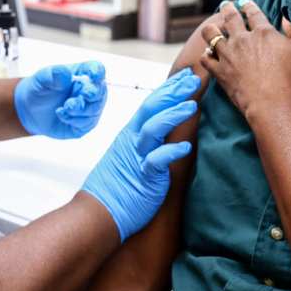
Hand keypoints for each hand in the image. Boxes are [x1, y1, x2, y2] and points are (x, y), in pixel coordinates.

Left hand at [14, 61, 107, 139]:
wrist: (30, 110)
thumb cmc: (39, 89)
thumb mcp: (41, 78)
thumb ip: (53, 74)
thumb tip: (66, 74)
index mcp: (82, 73)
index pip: (96, 69)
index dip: (97, 71)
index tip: (94, 75)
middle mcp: (88, 90)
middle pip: (100, 91)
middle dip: (92, 93)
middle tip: (83, 95)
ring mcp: (88, 108)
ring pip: (95, 109)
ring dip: (81, 109)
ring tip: (65, 107)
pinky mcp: (83, 124)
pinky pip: (86, 124)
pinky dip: (74, 120)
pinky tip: (61, 114)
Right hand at [81, 68, 199, 241]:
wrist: (97, 213)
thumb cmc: (116, 187)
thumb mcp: (129, 156)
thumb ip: (145, 142)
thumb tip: (163, 132)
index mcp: (131, 134)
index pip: (151, 104)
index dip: (168, 89)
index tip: (185, 76)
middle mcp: (133, 140)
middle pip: (152, 108)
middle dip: (173, 92)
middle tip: (192, 79)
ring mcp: (137, 157)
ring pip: (153, 129)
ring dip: (173, 115)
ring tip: (192, 105)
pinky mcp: (143, 177)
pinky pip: (157, 161)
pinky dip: (171, 152)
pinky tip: (186, 147)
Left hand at [201, 0, 290, 118]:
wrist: (271, 102)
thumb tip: (287, 17)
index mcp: (263, 32)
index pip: (253, 13)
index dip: (248, 6)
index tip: (244, 2)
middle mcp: (242, 39)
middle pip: (230, 18)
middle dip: (227, 9)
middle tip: (225, 5)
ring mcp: (228, 54)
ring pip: (211, 34)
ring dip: (211, 29)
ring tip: (211, 27)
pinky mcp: (219, 71)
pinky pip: (206, 58)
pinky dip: (206, 55)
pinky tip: (208, 54)